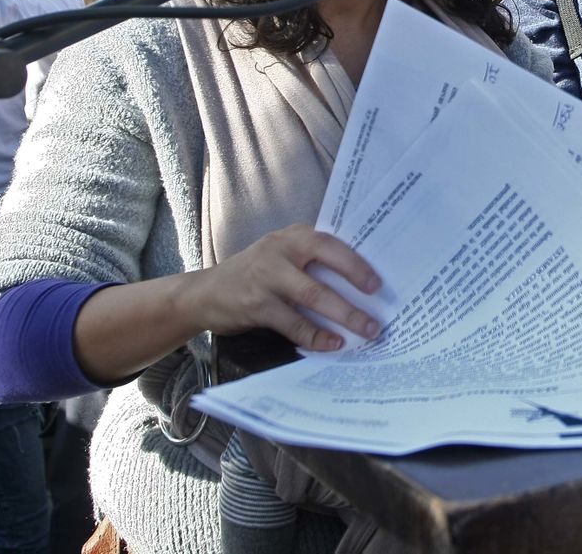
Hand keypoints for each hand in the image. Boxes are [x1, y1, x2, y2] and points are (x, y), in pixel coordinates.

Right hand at [179, 224, 383, 351]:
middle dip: (356, 290)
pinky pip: (293, 323)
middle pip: (325, 267)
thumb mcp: (281, 255)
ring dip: (343, 315)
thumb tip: (359, 282)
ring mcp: (267, 277)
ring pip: (313, 296)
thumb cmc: (255, 274)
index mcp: (293, 236)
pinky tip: (333, 344)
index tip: (378, 283)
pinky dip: (315, 335)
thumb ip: (311, 260)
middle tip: (378, 312)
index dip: (356, 262)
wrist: (204, 293)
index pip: (330, 242)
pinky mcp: (256, 305)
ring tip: (365, 331)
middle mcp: (280, 250)